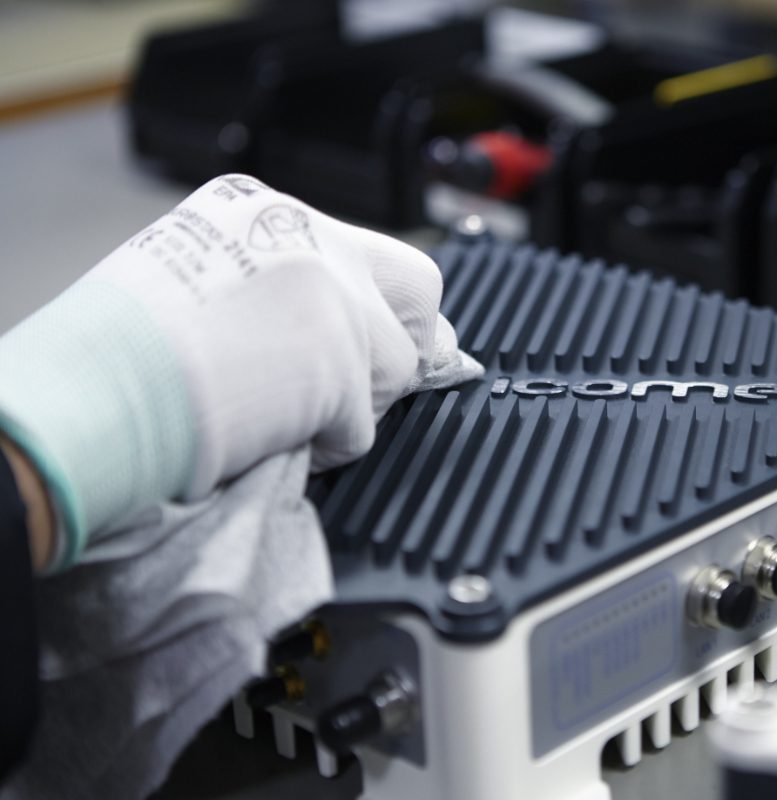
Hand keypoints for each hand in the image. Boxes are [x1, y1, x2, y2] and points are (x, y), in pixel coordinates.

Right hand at [0, 175, 459, 568]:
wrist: (90, 391)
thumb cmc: (114, 349)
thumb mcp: (196, 274)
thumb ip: (273, 288)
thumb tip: (333, 329)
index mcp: (264, 210)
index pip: (364, 252)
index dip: (376, 306)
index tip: (374, 339)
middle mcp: (311, 237)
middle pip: (418, 288)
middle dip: (403, 340)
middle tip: (363, 383)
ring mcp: (335, 298)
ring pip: (395, 367)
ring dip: (351, 406)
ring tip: (279, 414)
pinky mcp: (343, 365)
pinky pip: (362, 427)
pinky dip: (324, 447)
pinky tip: (268, 435)